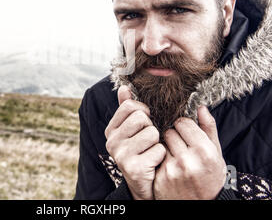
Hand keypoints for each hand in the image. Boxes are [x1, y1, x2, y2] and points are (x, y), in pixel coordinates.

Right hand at [105, 85, 165, 199]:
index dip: (144, 111)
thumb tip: (123, 87)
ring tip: (151, 150)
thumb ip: (127, 108)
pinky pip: (158, 149)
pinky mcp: (134, 168)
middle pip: (141, 118)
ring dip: (157, 142)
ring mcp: (121, 155)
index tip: (145, 121)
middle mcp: (112, 142)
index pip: (130, 106)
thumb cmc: (140, 151)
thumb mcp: (131, 130)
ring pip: (151, 133)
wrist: (143, 184)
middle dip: (151, 127)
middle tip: (148, 140)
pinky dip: (161, 155)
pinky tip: (154, 162)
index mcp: (110, 130)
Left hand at [153, 106, 225, 199]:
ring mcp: (172, 170)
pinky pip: (155, 157)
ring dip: (166, 147)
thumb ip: (208, 128)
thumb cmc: (211, 177)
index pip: (183, 123)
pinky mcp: (161, 179)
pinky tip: (169, 167)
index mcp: (204, 151)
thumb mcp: (216, 153)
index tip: (186, 133)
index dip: (184, 126)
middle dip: (174, 136)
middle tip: (181, 146)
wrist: (201, 205)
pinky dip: (160, 159)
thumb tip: (201, 107)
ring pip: (160, 143)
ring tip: (176, 156)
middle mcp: (188, 160)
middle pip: (170, 132)